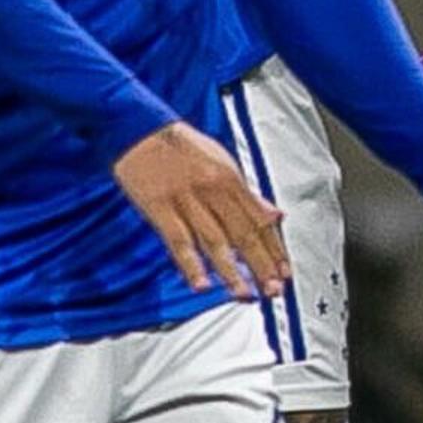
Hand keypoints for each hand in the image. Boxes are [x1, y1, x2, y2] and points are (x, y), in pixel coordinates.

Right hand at [114, 122, 289, 300]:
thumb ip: (247, 192)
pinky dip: (191, 265)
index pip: (259, 219)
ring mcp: (186, 201)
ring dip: (231, 272)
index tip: (283, 269)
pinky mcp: (160, 209)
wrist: (139, 127)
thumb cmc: (179, 145)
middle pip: (242, 233)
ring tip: (245, 294)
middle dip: (260, 264)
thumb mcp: (221, 160)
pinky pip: (179, 242)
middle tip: (273, 289)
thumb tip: (274, 213)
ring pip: (215, 242)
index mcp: (229, 177)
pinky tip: (202, 284)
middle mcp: (212, 190)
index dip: (274, 247)